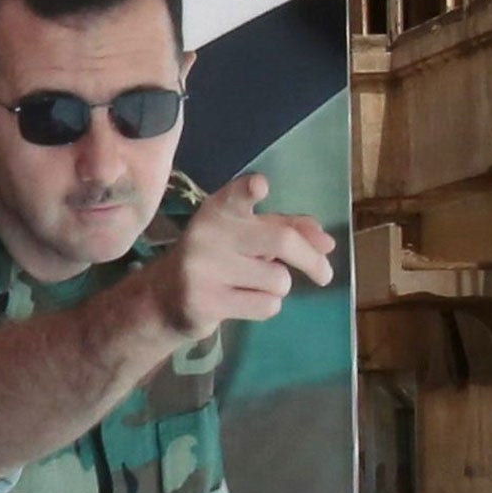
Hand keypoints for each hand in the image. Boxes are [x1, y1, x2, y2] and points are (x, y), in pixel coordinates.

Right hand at [147, 173, 335, 340]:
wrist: (164, 297)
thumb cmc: (219, 258)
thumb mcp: (249, 234)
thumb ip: (289, 229)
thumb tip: (327, 245)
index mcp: (220, 209)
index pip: (237, 195)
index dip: (250, 190)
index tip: (260, 186)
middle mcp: (208, 234)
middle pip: (282, 241)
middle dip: (311, 261)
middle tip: (325, 275)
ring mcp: (203, 270)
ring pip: (278, 279)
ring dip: (277, 287)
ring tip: (253, 285)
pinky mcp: (205, 303)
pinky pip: (265, 305)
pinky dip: (265, 306)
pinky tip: (242, 302)